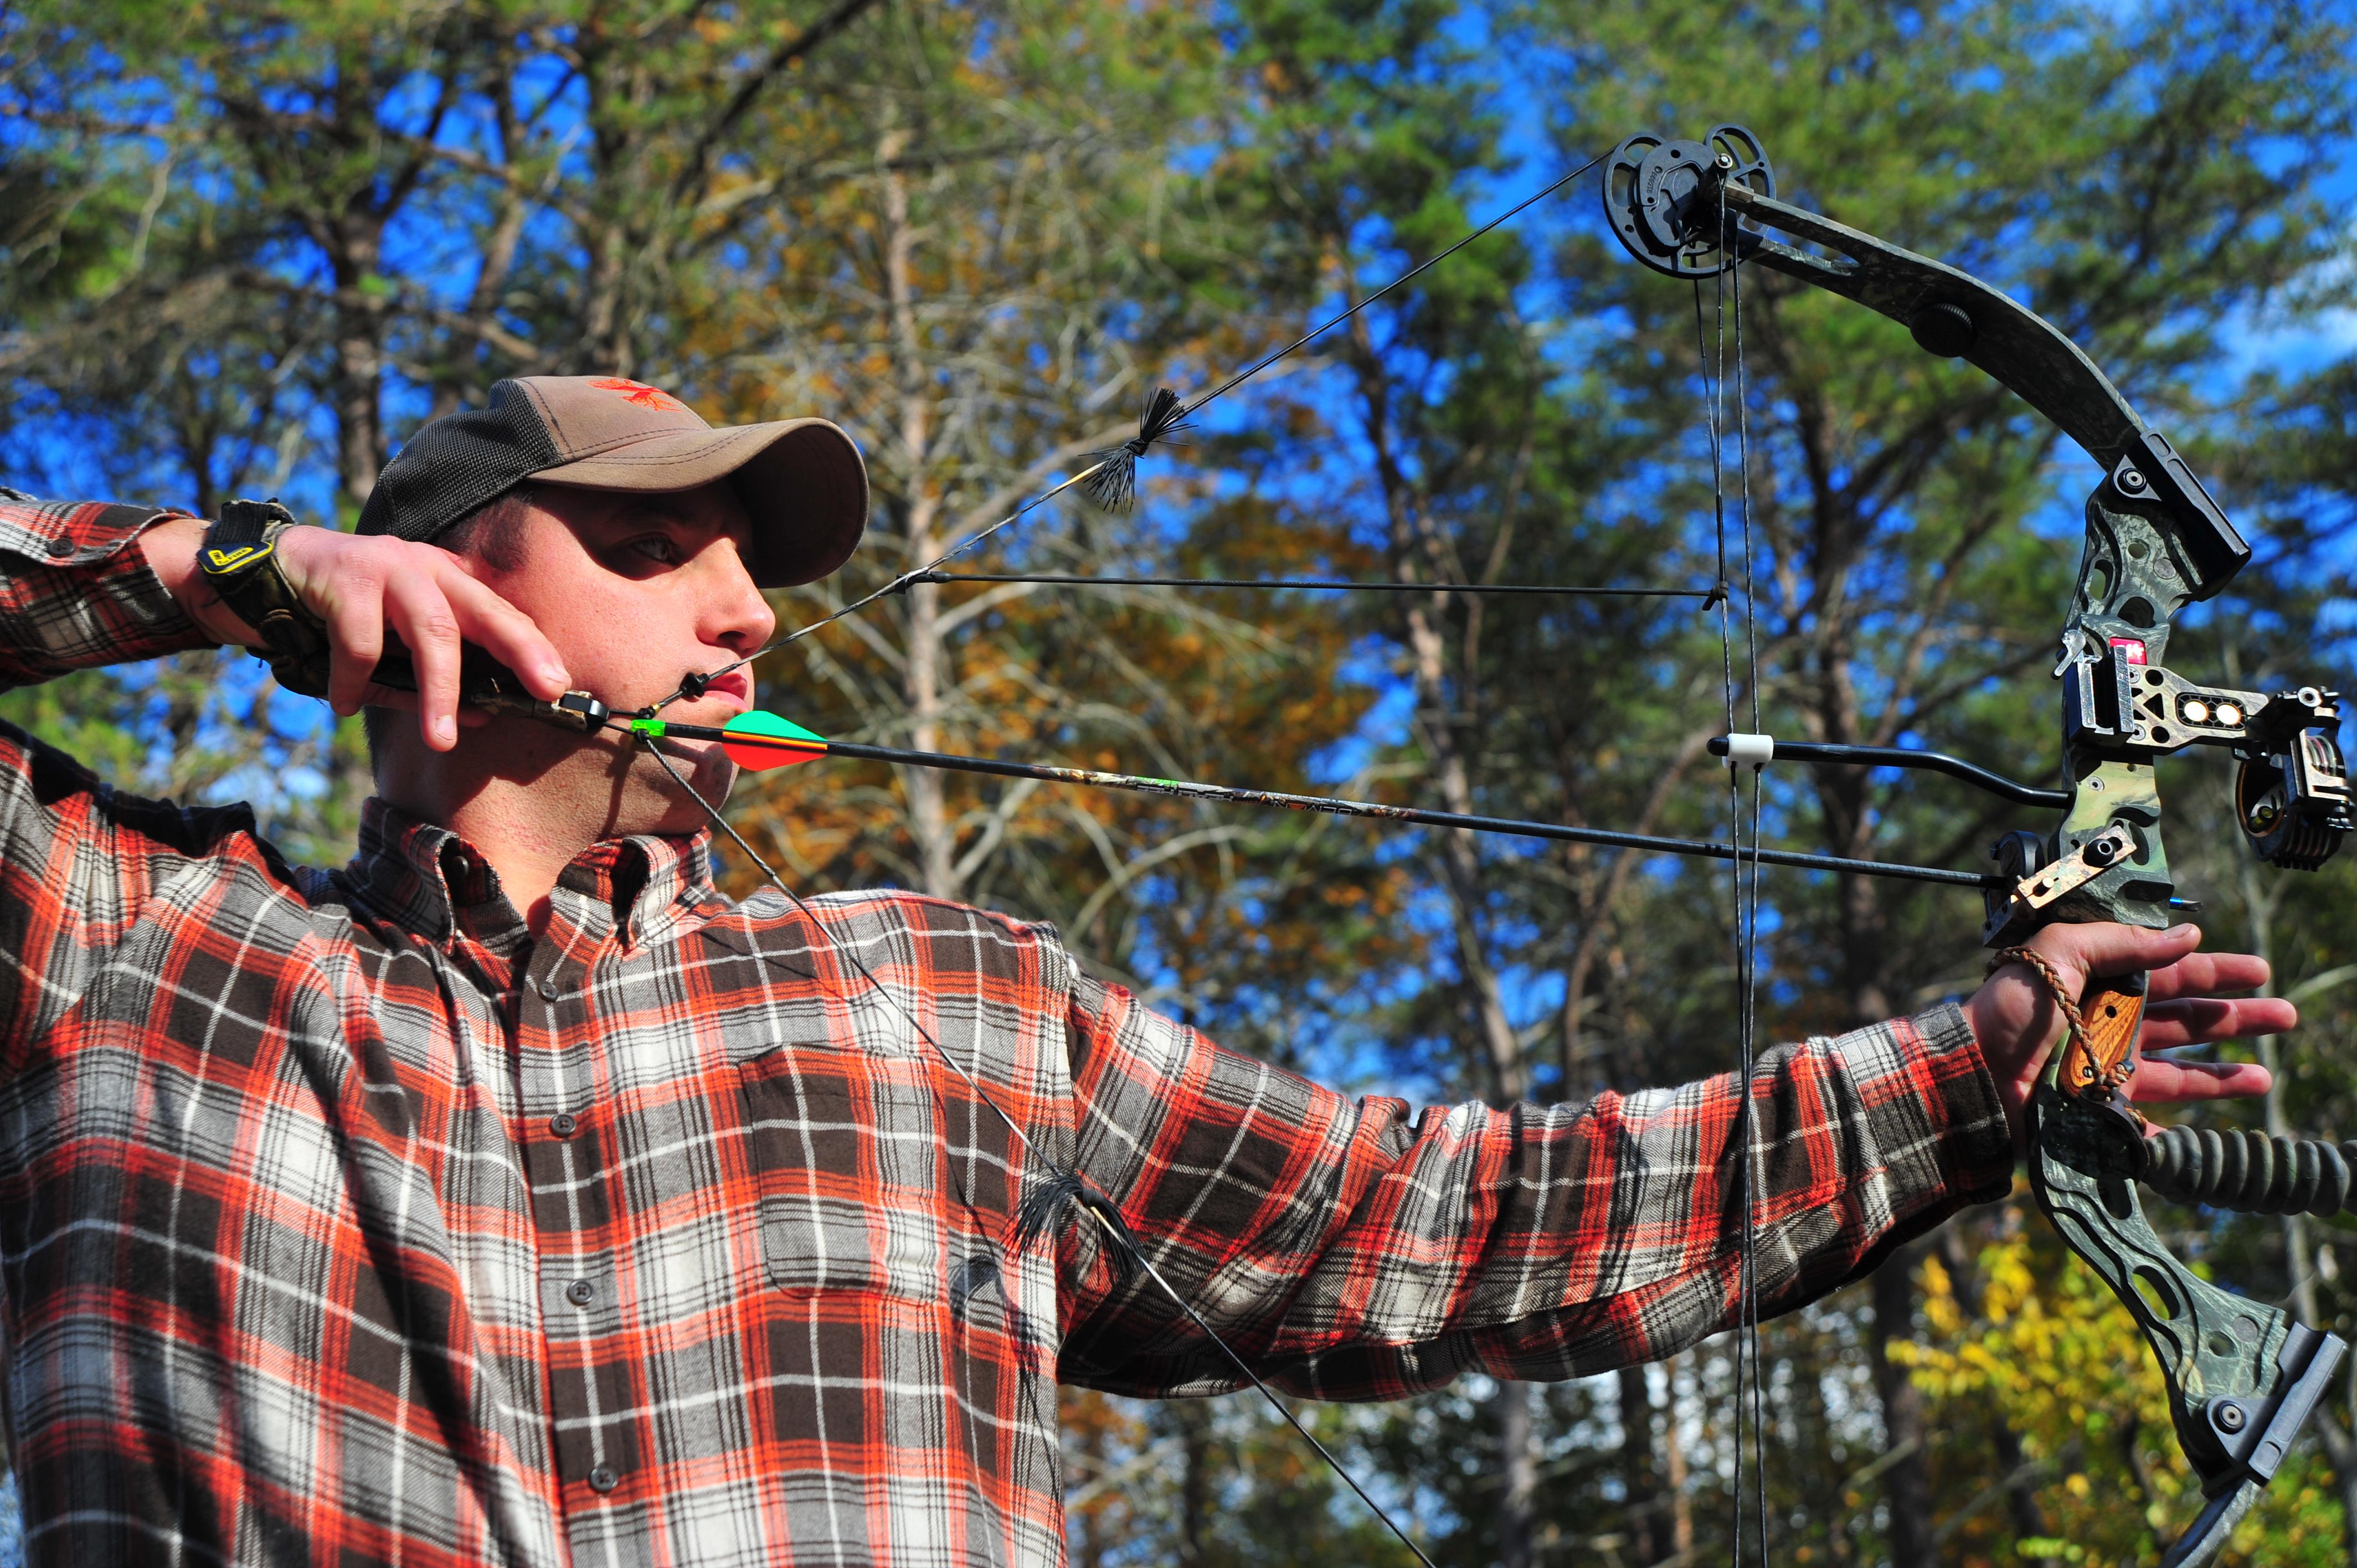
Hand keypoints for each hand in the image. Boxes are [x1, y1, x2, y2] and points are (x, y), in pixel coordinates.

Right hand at [150, 516, 570, 751]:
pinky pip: (361, 641)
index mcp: (443, 581)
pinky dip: (354, 681)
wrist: (258, 572)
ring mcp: (385, 566)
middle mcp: (423, 567)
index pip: (501, 613)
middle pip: (484, 611)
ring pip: (431, 630)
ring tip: (440, 741)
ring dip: (439, 690)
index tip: (562, 686)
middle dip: (521, 651)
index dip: (534, 648)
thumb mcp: (390, 652)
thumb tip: (484, 717)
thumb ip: (430, 682)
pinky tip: (344, 704)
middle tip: (546, 691)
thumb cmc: (335, 619)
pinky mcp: (343, 576)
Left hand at [1965, 922, 2291, 1137]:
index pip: (2170, 975)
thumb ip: (2120, 942)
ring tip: (2265, 1077)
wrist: (1971, 1073)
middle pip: (2186, 1023)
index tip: (2259, 971)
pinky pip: (2146, 1130)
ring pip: (2180, 1074)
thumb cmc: (2010, 1011)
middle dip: (2235, 1019)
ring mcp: (2107, 1073)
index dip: (2215, 972)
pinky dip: (2176, 1136)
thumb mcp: (2059, 953)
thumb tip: (2187, 935)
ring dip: (2223, 1076)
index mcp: (2101, 985)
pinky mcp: (2100, 1115)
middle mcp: (2110, 1027)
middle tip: (2285, 1016)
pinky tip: (2211, 1137)